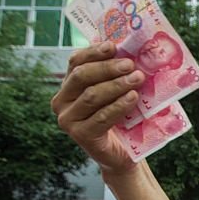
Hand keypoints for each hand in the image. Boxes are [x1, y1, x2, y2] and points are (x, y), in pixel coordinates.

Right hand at [52, 42, 145, 174]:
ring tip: (137, 78)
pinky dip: (119, 105)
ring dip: (116, 85)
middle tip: (130, 64)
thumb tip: (127, 49)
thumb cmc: (119, 118)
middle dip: (107, 68)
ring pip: (92, 95)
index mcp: (67, 86)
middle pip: (82, 76)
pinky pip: (101, 116)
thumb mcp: (114, 93)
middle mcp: (60, 102)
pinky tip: (133, 97)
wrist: (121, 153)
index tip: (114, 46)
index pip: (76, 62)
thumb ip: (114, 74)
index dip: (94, 52)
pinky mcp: (80, 135)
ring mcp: (67, 120)